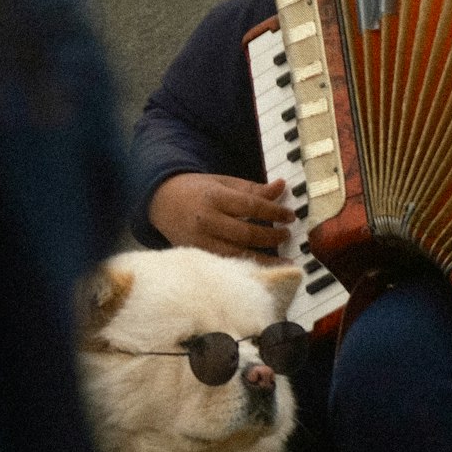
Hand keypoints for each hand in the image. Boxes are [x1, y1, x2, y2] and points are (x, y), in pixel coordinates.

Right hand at [148, 172, 294, 257]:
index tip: (290, 216)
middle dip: (271, 236)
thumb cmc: (196, 190)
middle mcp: (206, 221)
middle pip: (246, 233)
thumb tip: (281, 186)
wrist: (161, 202)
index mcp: (214, 197)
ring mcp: (201, 241)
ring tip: (285, 259)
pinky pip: (227, 263)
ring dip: (264, 259)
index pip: (250, 206)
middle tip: (286, 234)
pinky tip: (262, 269)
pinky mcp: (198, 255)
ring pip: (237, 254)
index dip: (274, 212)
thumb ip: (252, 188)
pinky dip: (246, 266)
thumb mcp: (223, 183)